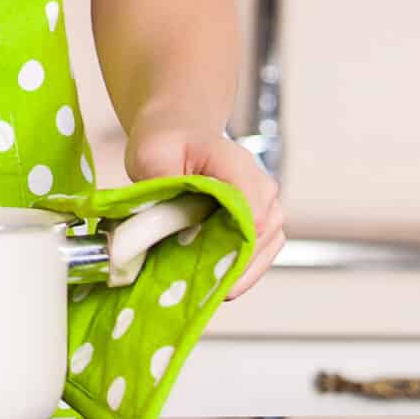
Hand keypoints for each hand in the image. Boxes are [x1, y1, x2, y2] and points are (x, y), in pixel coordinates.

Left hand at [123, 126, 285, 300]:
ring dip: (229, 273)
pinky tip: (208, 279)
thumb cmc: (169, 142)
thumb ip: (162, 181)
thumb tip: (164, 218)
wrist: (180, 133)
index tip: (195, 261)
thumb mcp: (152, 153)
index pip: (251, 217)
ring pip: (259, 256)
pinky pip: (255, 259)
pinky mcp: (261, 229)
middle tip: (188, 283)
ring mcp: (267, 212)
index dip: (226, 245)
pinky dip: (233, 272)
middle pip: (257, 242)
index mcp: (239, 168)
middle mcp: (264, 192)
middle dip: (224, 265)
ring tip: (195, 285)